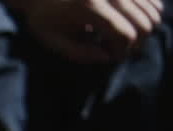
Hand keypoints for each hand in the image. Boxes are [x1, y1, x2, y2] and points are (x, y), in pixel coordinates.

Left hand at [17, 0, 163, 62]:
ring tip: (119, 35)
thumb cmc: (45, 18)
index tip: (108, 57)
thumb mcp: (53, 41)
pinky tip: (126, 22)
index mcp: (91, 6)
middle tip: (115, 48)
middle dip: (133, 44)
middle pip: (144, 24)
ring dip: (140, 30)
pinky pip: (152, 2)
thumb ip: (79, 54)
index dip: (121, 52)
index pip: (124, 34)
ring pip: (153, 12)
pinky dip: (145, 15)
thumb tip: (108, 57)